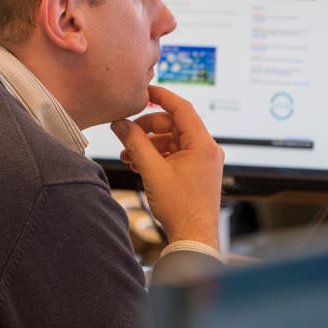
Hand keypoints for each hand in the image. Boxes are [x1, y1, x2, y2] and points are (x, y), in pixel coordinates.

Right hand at [110, 85, 223, 247]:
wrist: (192, 238)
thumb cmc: (180, 208)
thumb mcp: (152, 170)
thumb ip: (135, 143)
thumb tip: (120, 124)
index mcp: (203, 144)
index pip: (182, 108)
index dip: (161, 96)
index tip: (144, 90)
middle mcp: (206, 150)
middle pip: (173, 124)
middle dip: (147, 128)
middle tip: (126, 133)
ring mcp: (202, 162)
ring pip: (171, 141)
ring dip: (148, 145)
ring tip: (128, 155)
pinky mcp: (196, 172)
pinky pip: (175, 154)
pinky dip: (156, 156)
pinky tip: (138, 164)